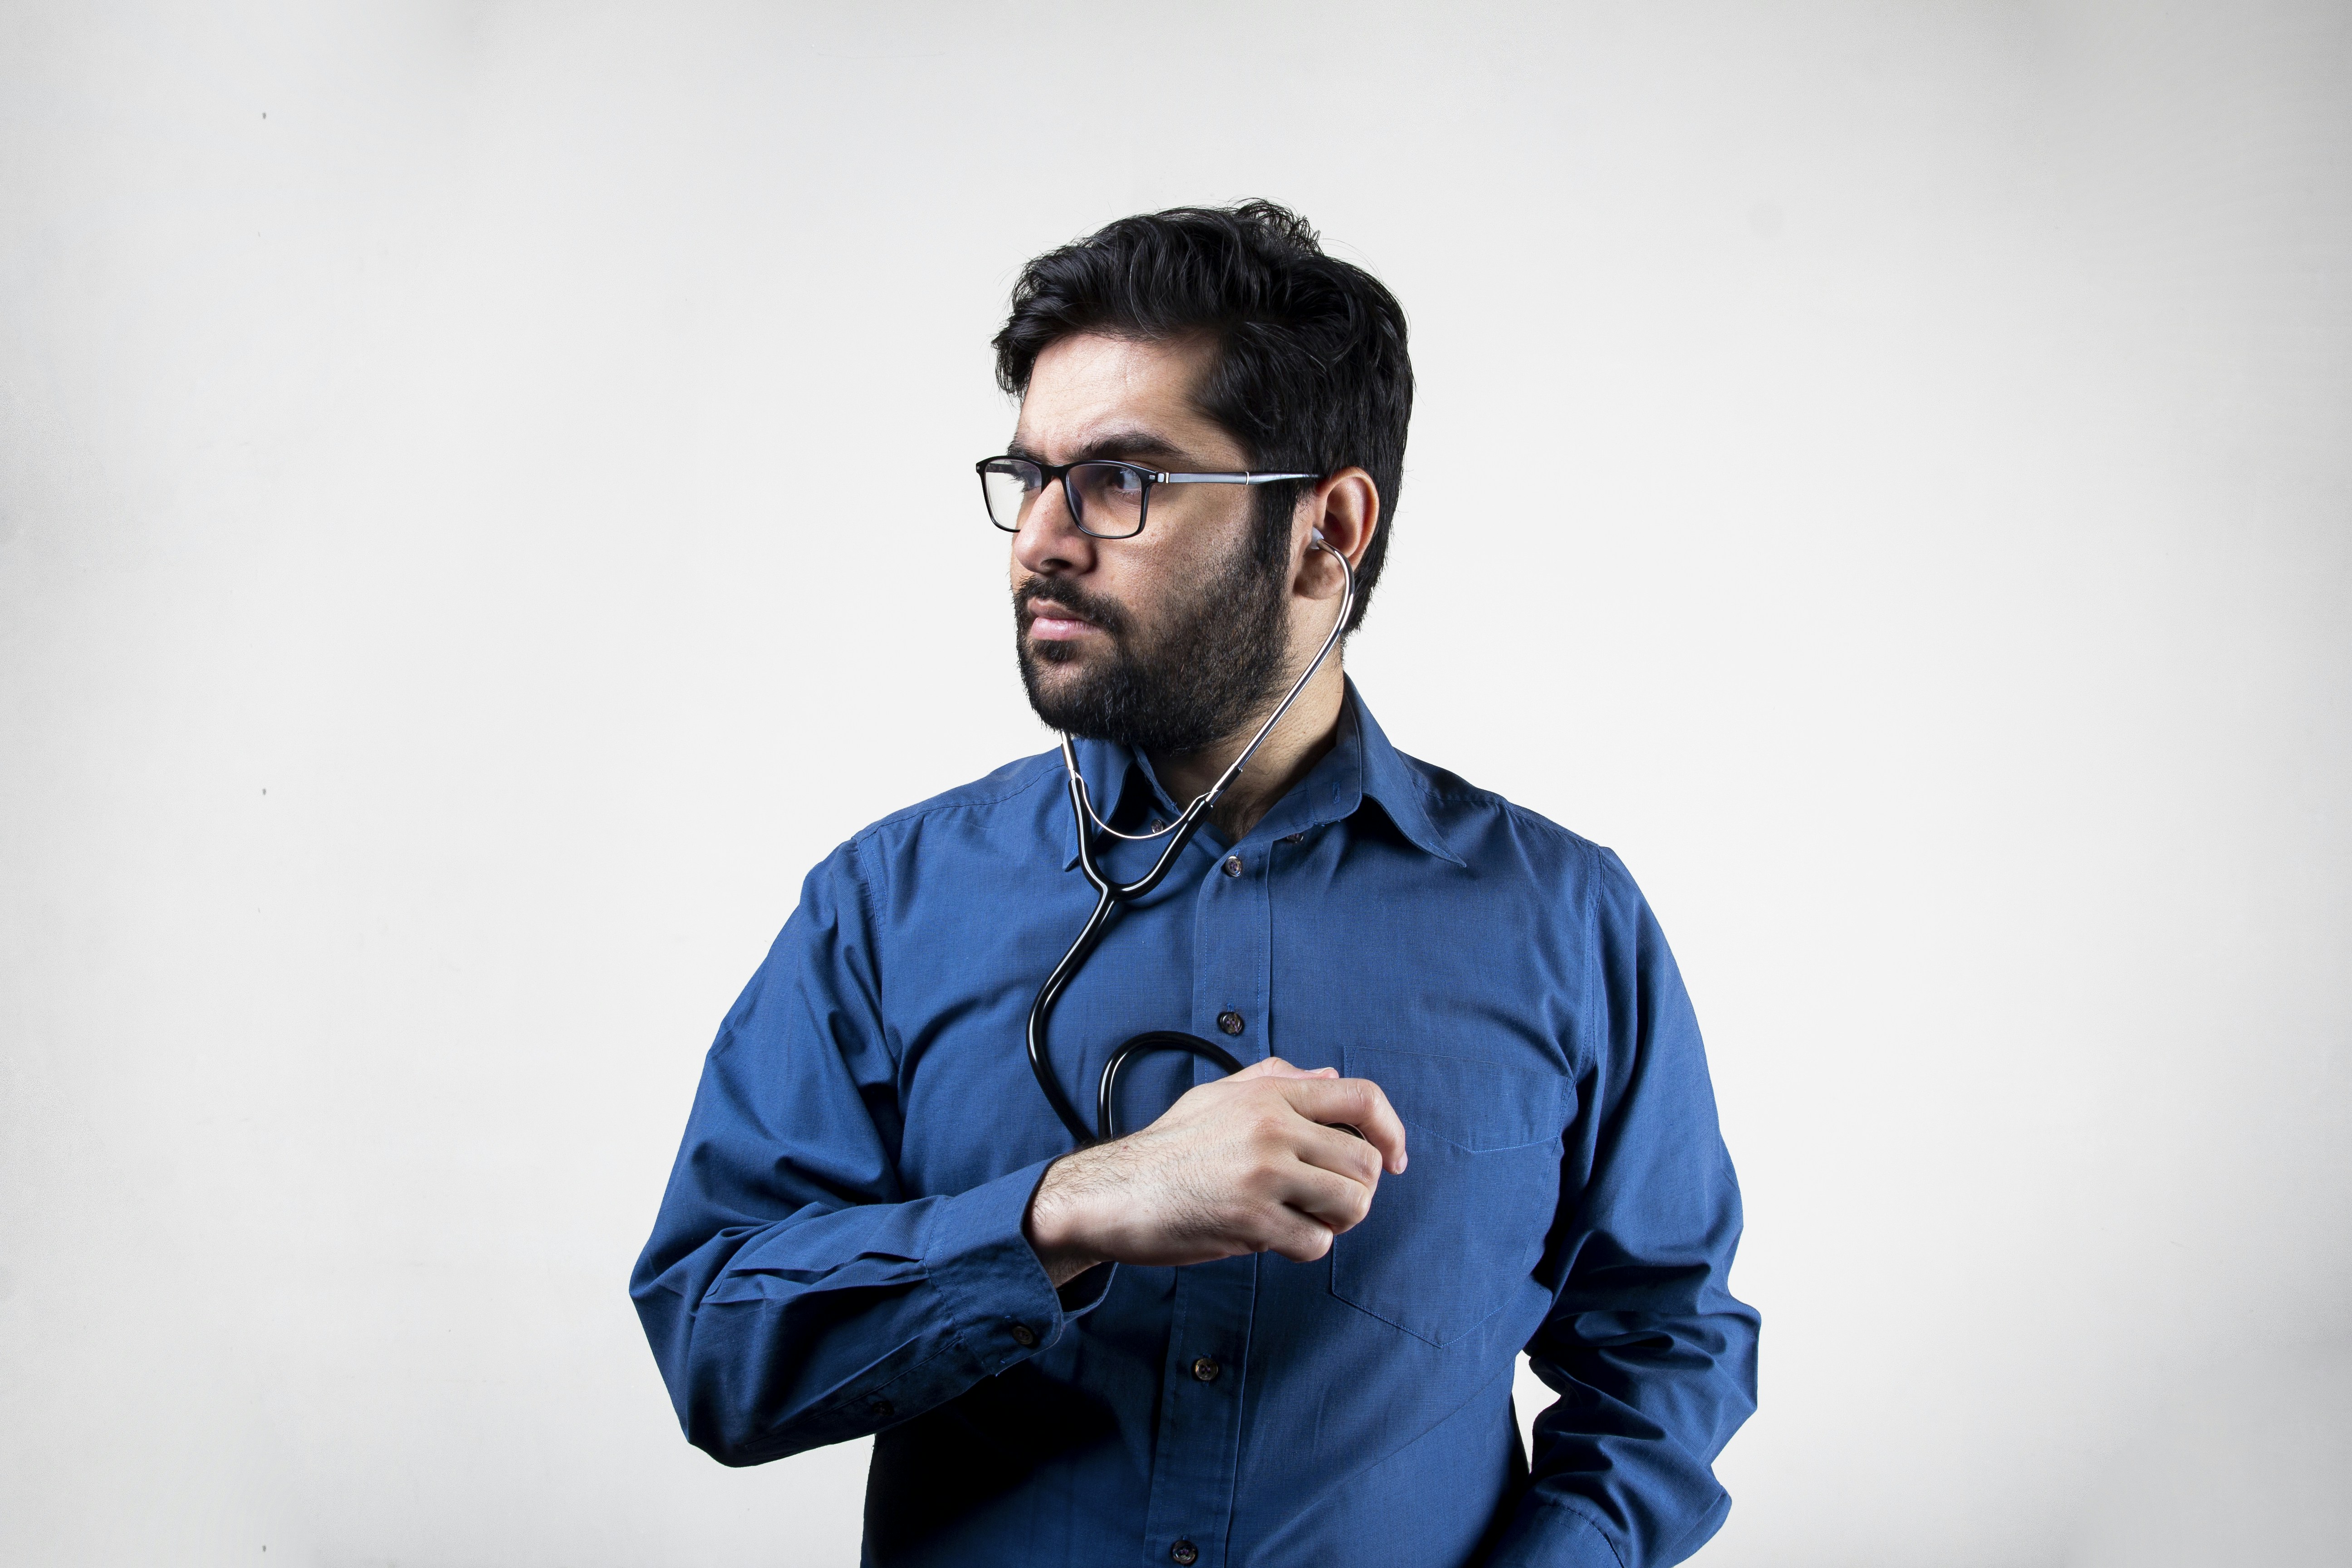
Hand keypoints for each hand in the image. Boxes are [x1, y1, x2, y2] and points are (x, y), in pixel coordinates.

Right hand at [1024, 1057, 1408, 1288]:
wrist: (1114, 1194)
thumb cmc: (1167, 1148)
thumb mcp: (1217, 1095)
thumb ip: (1276, 1079)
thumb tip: (1329, 1075)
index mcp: (1269, 1093)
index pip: (1361, 1098)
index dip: (1391, 1131)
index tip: (1395, 1159)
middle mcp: (1272, 1128)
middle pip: (1365, 1162)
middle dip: (1358, 1189)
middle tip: (1327, 1200)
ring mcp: (1263, 1174)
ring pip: (1352, 1203)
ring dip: (1337, 1221)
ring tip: (1303, 1218)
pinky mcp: (1251, 1221)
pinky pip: (1316, 1242)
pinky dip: (1304, 1247)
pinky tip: (1273, 1238)